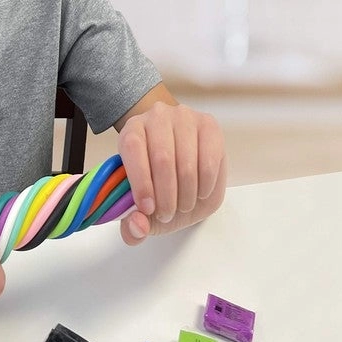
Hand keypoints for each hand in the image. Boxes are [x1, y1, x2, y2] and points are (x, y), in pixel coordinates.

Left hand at [116, 101, 225, 245]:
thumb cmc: (157, 184)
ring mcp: (185, 118)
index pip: (132, 148)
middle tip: (166, 215)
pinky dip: (205, 184)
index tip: (147, 208)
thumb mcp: (141, 207)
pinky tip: (200, 193)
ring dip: (186, 194)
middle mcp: (156, 116)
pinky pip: (209, 159)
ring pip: (186, 161)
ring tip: (183, 206)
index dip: (140, 181)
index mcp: (131, 130)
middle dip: (166, 195)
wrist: (181, 162)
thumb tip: (137, 225)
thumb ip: (133, 224)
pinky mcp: (209, 125)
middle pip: (162, 158)